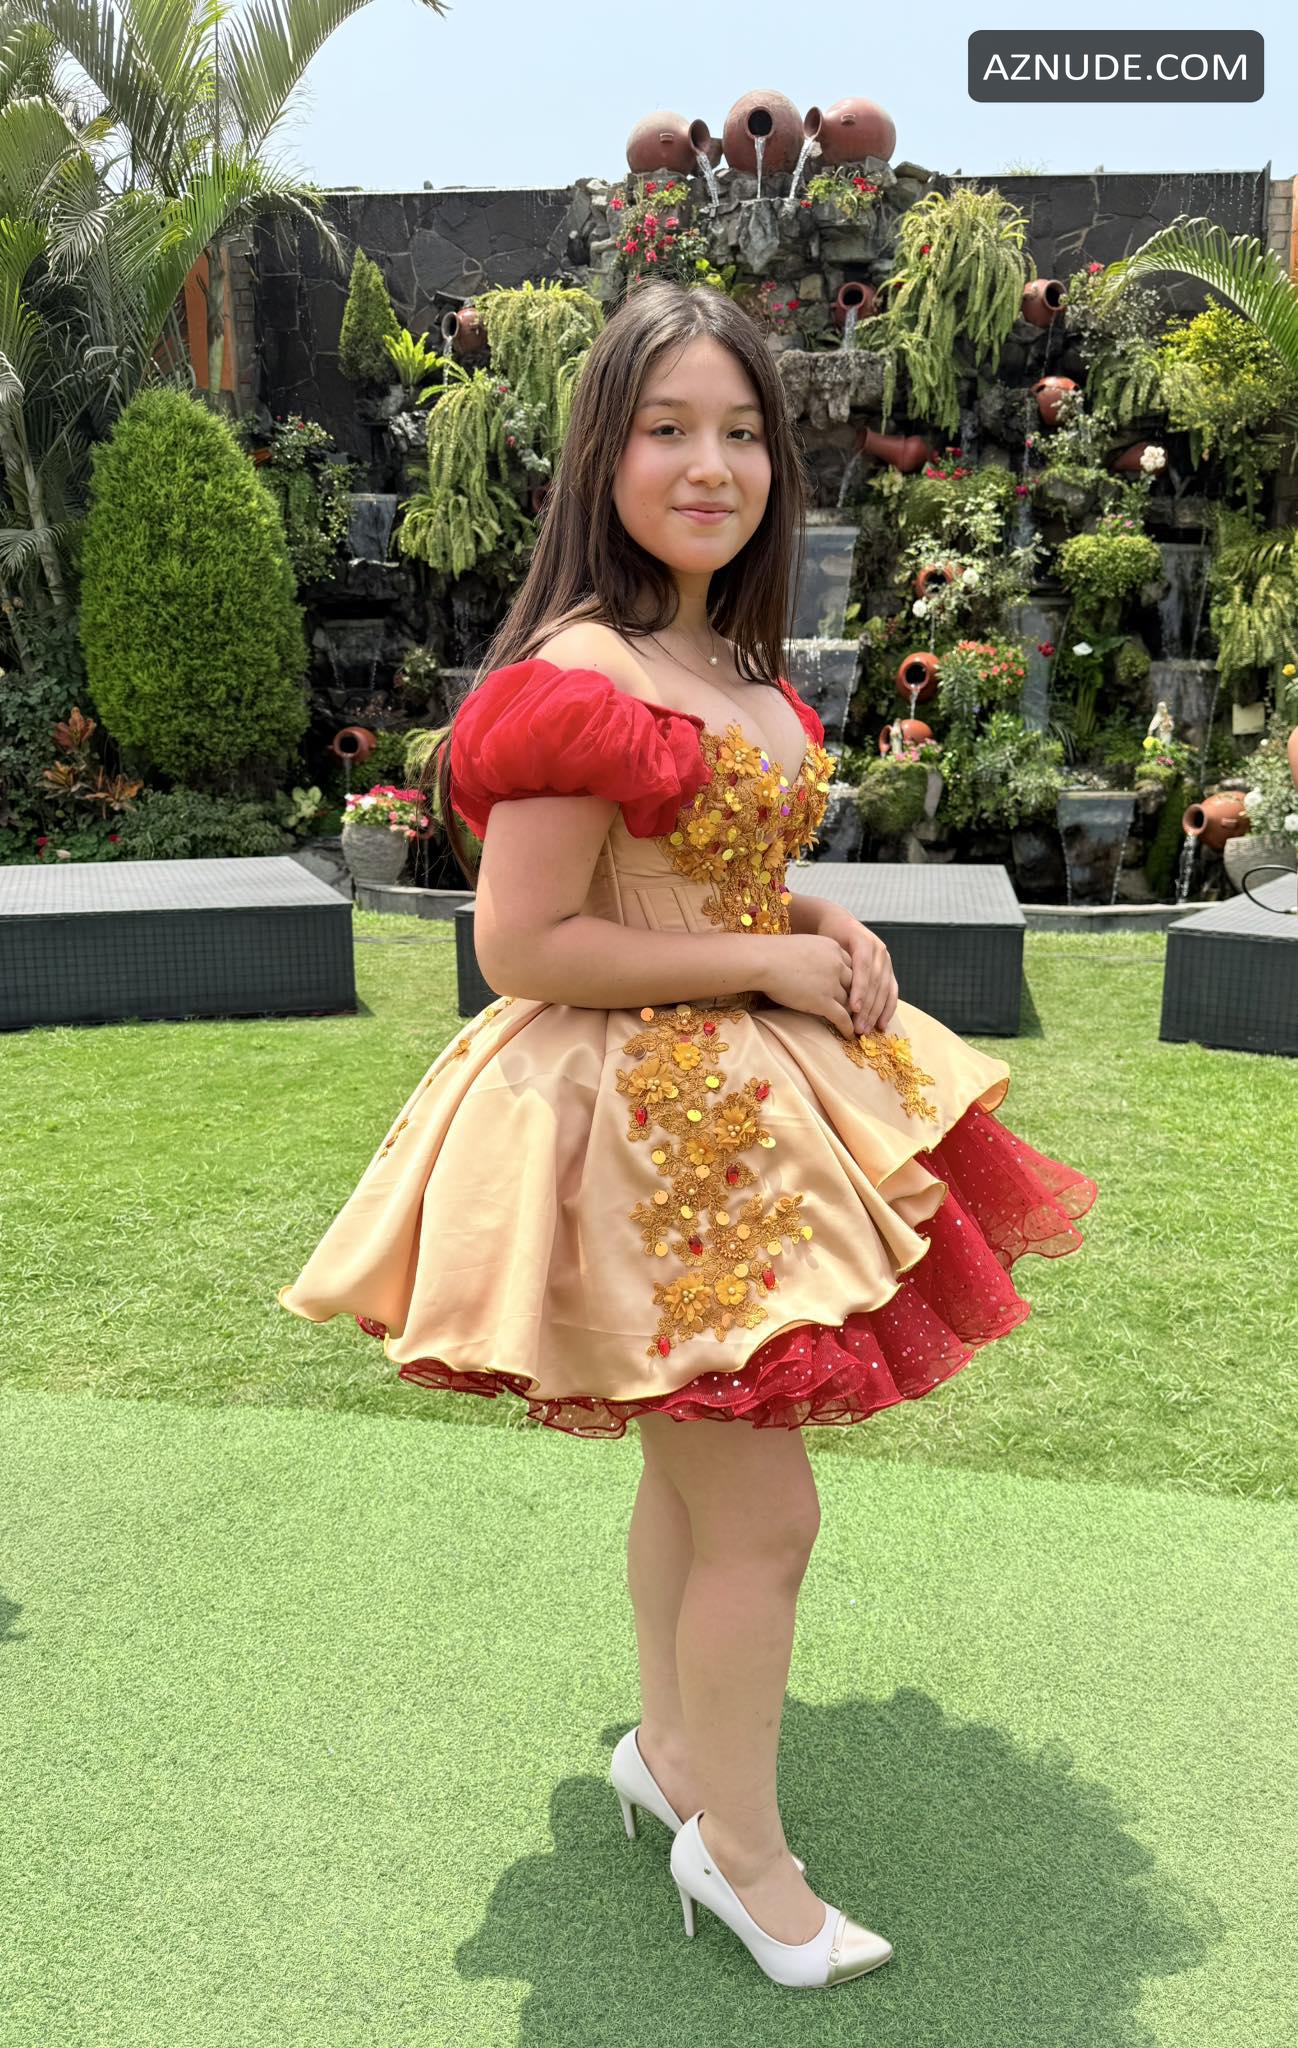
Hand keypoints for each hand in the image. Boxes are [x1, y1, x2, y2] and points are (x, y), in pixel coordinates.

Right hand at [756, 925, 897, 1038]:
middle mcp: (838, 965)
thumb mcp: (802, 947)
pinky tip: (849, 1035)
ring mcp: (832, 984)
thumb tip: (810, 967)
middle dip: (859, 1000)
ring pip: (851, 1003)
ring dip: (857, 1016)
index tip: (854, 991)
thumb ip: (813, 956)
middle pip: (855, 985)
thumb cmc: (772, 952)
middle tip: (862, 1011)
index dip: (853, 981)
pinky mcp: (824, 1001)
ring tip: (860, 1026)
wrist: (764, 960)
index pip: (851, 967)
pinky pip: (842, 1017)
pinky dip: (848, 1027)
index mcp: (833, 948)